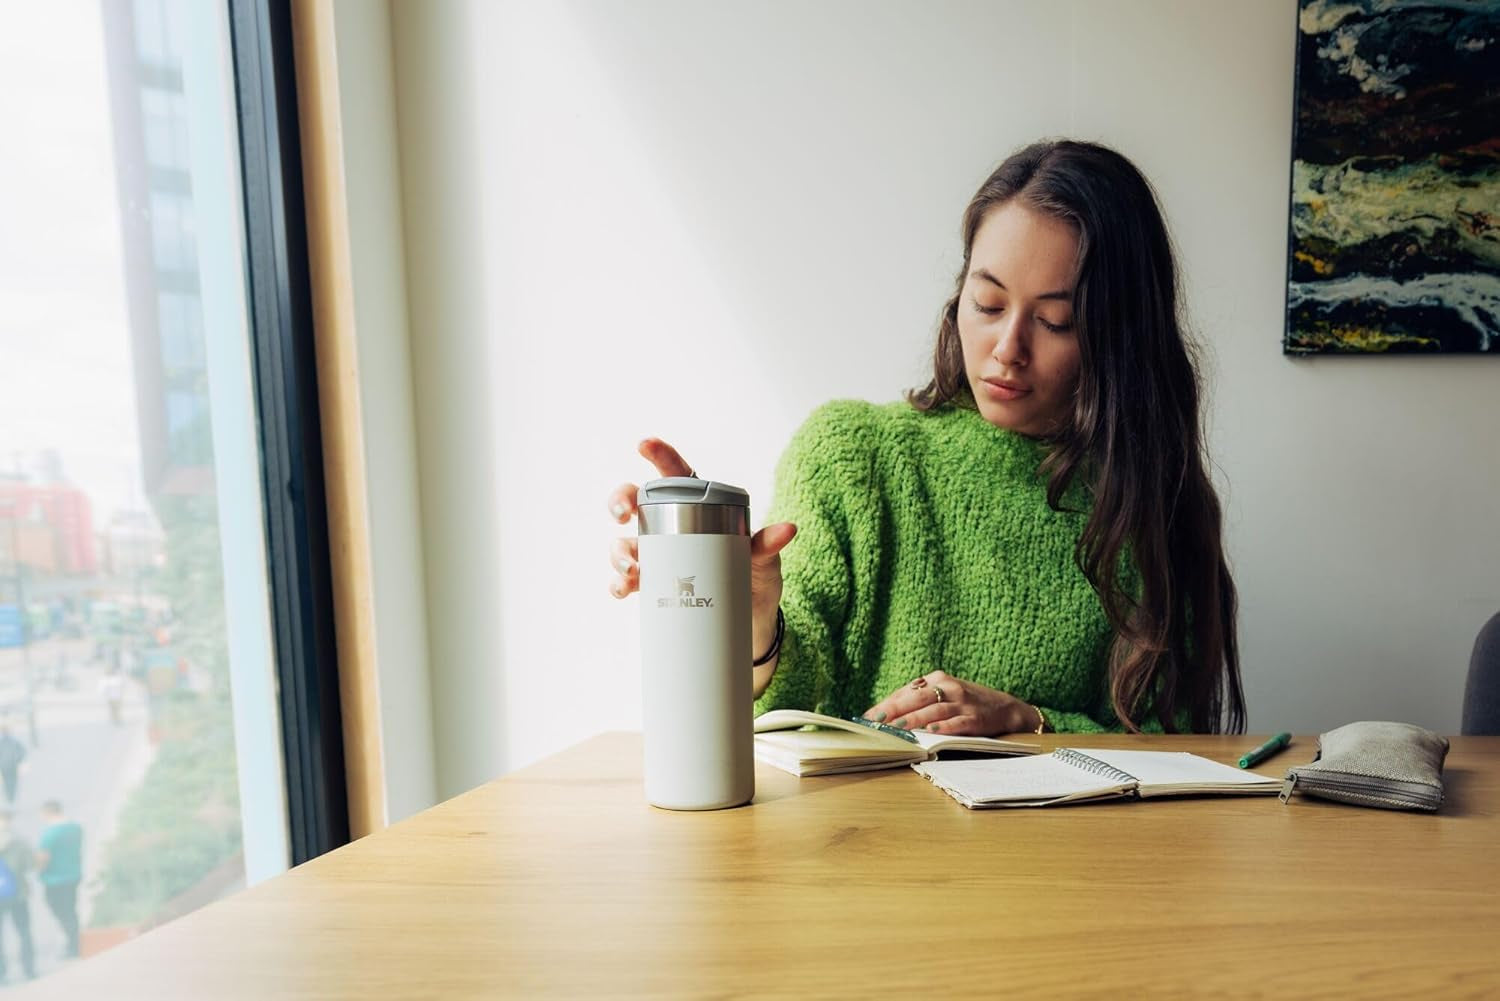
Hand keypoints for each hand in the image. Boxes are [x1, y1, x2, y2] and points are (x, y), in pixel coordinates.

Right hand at [606, 439, 796, 643]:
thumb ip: (768, 544)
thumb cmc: (755, 577)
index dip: (658, 456)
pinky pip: (626, 581)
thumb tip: (788, 530)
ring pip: (624, 544)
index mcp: (696, 509)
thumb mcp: (763, 559)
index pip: (675, 476)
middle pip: (633, 503)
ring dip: (619, 553)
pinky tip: (622, 590)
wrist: (748, 619)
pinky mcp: (653, 586)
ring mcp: (658, 556)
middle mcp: (670, 528)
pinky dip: (619, 585)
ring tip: (632, 569)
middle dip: (619, 502)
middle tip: (623, 514)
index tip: (644, 444)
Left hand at [863, 671, 1038, 736]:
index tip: (868, 716)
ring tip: (897, 727)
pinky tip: (930, 731)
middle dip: (893, 710)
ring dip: (914, 719)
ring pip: (933, 710)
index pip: (906, 691)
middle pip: (916, 697)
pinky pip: (957, 722)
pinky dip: (943, 727)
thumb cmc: (968, 702)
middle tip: (875, 721)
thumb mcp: (945, 693)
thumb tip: (887, 711)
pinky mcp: (976, 718)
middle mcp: (949, 687)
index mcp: (938, 679)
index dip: (886, 703)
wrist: (1006, 708)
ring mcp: (963, 702)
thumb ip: (921, 699)